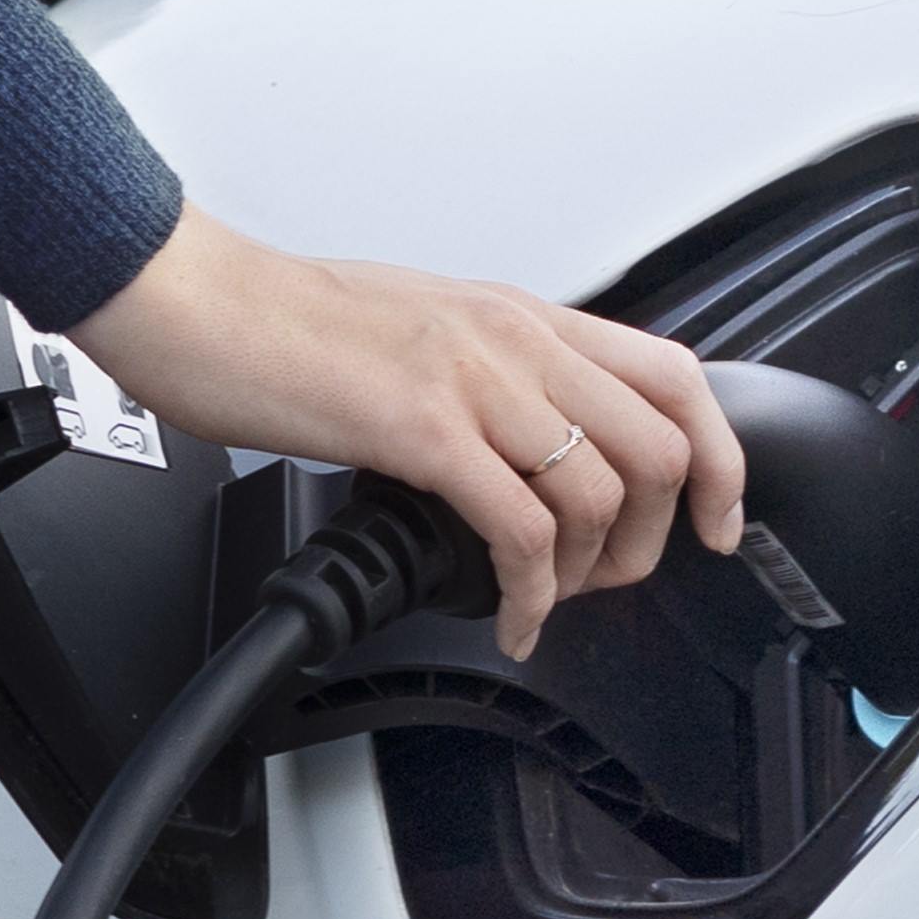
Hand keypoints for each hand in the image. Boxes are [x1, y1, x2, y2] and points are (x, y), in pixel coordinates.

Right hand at [70, 204, 749, 659]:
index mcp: (522, 315)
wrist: (199, 302)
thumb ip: (491, 374)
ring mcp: (473, 380)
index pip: (673, 375)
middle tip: (609, 580)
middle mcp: (515, 340)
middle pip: (659, 444)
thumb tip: (532, 438)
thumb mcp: (425, 328)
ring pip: (600, 490)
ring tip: (548, 603)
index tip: (718, 519)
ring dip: (589, 573)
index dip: (719, 457)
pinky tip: (510, 616)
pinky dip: (531, 592)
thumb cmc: (288, 321)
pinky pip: (520, 527)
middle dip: (654, 536)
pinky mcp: (422, 428)